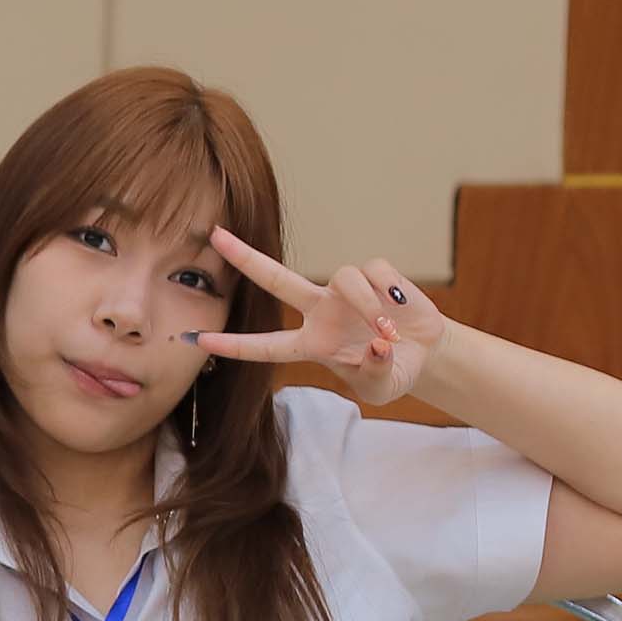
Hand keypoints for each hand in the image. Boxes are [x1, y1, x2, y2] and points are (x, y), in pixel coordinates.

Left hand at [192, 229, 444, 405]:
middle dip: (245, 257)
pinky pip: (375, 272)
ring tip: (389, 334)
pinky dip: (389, 291)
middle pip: (275, 279)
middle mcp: (319, 311)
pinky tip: (399, 309)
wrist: (425, 353)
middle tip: (214, 235)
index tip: (196, 339)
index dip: (233, 344)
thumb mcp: (381, 386)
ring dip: (368, 306)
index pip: (265, 346)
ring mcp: (344, 291)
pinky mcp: (375, 275)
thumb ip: (374, 371)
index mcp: (311, 344)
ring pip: (344, 277)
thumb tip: (376, 346)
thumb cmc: (393, 371)